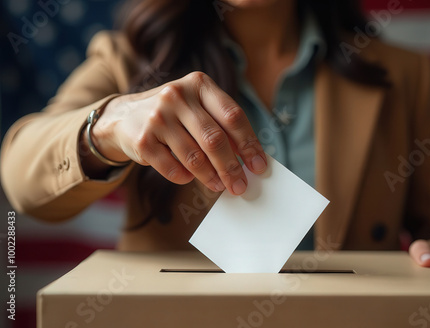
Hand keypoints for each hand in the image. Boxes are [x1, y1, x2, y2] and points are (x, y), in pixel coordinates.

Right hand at [90, 71, 266, 194]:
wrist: (124, 116)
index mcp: (199, 84)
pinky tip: (189, 178)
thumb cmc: (174, 115)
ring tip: (219, 186)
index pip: (233, 116)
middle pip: (215, 139)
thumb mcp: (198, 108)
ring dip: (211, 177)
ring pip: (194, 157)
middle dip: (231, 167)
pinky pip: (172, 168)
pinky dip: (184, 177)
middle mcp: (177, 95)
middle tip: (240, 185)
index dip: (249, 144)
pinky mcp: (142, 139)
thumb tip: (249, 159)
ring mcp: (157, 116)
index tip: (259, 166)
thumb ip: (222, 126)